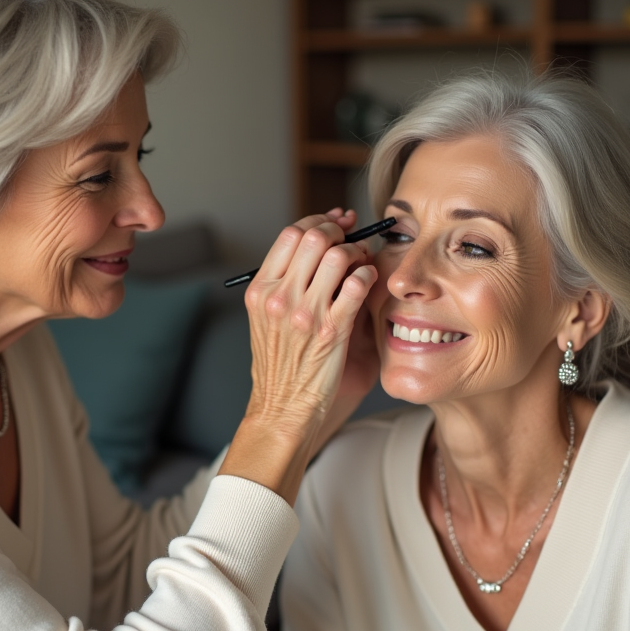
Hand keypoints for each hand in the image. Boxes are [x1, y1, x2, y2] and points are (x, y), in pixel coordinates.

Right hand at [219, 208, 377, 504]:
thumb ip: (291, 281)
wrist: (282, 409)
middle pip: (314, 237)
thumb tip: (327, 241)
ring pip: (338, 256)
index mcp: (261, 289)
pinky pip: (356, 285)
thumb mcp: (268, 317)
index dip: (319, 221)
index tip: (336, 224)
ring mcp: (304, 313)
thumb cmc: (281, 364)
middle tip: (353, 239)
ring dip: (357, 253)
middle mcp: (279, 297)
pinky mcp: (331, 331)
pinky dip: (367, 276)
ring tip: (362, 264)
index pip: (290, 234)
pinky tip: (368, 283)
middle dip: (340, 232)